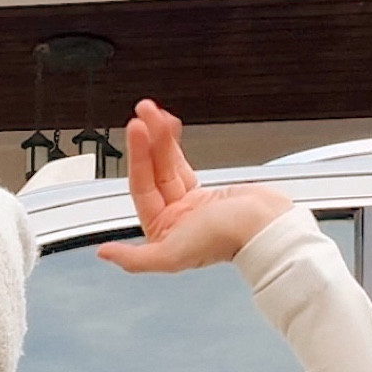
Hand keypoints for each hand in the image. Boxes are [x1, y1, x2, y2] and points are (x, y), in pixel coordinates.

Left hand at [97, 100, 293, 274]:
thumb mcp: (172, 255)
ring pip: (167, 164)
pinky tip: (169, 128)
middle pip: (153, 171)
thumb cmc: (226, 242)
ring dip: (159, 137)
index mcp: (162, 231)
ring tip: (154, 111)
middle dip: (147, 140)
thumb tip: (104, 254)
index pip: (141, 187)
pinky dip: (174, 146)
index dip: (137, 157)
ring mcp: (189, 204)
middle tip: (144, 112)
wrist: (267, 227)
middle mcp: (172, 218)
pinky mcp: (206, 192)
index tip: (136, 129)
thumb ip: (135, 259)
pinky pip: (183, 164)